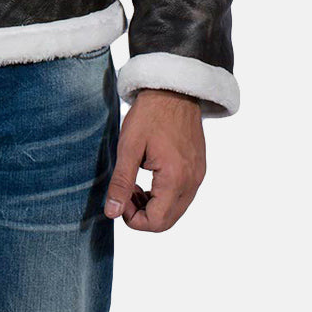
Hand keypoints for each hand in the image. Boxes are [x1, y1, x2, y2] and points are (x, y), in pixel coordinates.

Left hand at [104, 88, 204, 231]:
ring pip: (175, 210)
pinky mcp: (198, 168)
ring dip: (153, 205)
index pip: (156, 222)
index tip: (119, 198)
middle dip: (142, 214)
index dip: (133, 218)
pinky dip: (164, 195)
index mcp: (175, 179)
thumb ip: (121, 182)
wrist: (174, 89)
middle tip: (125, 192)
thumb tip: (112, 213)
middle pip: (167, 221)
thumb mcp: (128, 146)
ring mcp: (198, 176)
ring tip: (133, 184)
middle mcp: (192, 182)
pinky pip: (183, 195)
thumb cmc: (150, 114)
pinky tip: (148, 176)